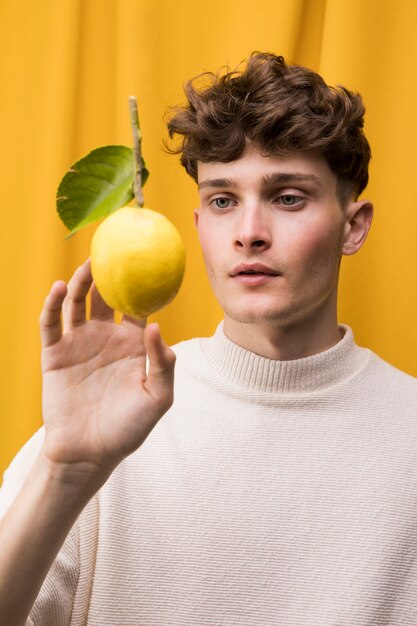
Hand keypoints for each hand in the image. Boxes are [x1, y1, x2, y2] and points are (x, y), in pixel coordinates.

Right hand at [39, 259, 175, 478]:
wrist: (90, 452)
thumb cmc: (129, 428)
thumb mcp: (157, 398)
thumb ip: (163, 365)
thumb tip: (157, 327)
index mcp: (133, 344)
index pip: (139, 305)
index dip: (144, 284)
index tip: (150, 259)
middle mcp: (106, 337)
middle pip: (107, 296)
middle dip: (110, 272)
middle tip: (115, 247)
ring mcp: (80, 343)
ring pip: (79, 303)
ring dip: (82, 281)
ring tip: (89, 263)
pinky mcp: (56, 353)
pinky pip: (52, 323)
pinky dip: (54, 304)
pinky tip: (61, 288)